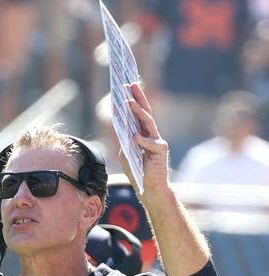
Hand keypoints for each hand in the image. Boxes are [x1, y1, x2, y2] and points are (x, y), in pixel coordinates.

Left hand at [118, 82, 169, 202]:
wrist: (149, 187)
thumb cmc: (137, 169)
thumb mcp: (125, 152)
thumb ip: (123, 138)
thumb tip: (118, 123)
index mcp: (142, 132)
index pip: (137, 113)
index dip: (132, 100)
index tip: (124, 87)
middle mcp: (151, 133)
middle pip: (144, 112)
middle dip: (137, 97)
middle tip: (130, 84)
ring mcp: (157, 140)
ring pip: (147, 123)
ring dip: (138, 112)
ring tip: (129, 102)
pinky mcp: (161, 150)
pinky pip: (150, 143)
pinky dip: (142, 140)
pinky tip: (134, 136)